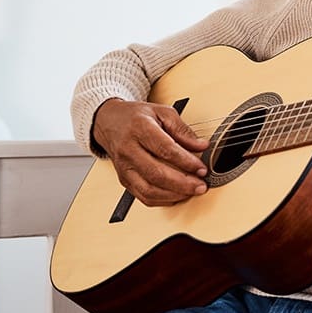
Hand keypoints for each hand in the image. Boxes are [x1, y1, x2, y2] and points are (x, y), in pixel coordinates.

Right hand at [91, 98, 209, 205]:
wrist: (109, 122)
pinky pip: (143, 196)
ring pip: (148, 190)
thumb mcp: (162, 112)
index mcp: (139, 129)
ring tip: (192, 192)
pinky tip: (177, 195)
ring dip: (174, 195)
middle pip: (156, 174)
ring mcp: (124, 168)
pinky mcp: (124, 180)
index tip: (202, 168)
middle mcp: (128, 150)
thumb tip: (201, 146)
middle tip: (201, 186)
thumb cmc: (136, 117)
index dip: (186, 161)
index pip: (165, 149)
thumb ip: (182, 129)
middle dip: (182, 184)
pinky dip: (162, 200)